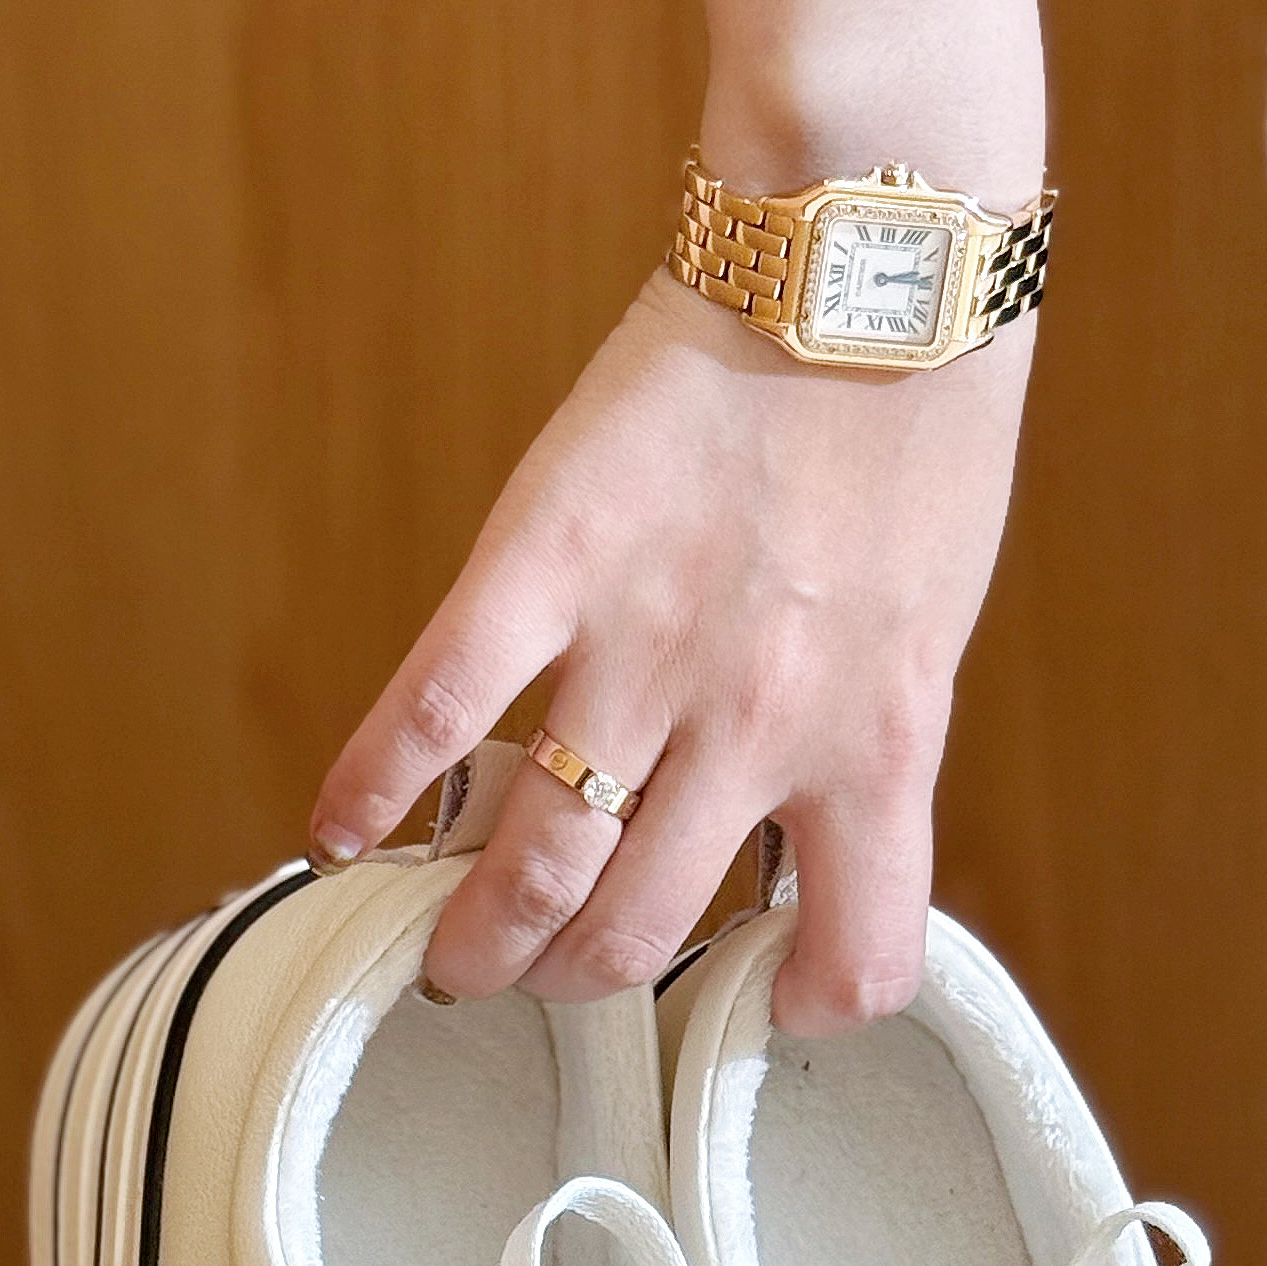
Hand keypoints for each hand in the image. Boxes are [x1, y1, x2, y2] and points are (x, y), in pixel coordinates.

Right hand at [309, 264, 1030, 1033]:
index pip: (852, 953)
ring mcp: (643, 650)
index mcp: (875, 746)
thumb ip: (859, 730)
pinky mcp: (546, 562)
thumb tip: (797, 813)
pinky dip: (375, 785)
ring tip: (454, 956)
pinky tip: (340, 835)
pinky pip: (440, 705)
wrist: (868, 266)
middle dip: (579, 977)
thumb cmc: (918, 427)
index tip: (762, 992)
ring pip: (537, 859)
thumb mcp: (927, 622)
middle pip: (640, 928)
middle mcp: (757, 728)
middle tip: (544, 975)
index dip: (804, 999)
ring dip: (482, 931)